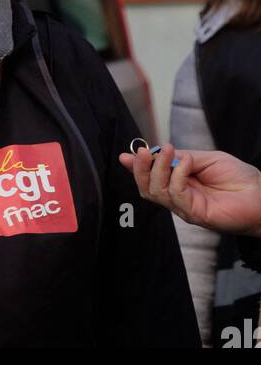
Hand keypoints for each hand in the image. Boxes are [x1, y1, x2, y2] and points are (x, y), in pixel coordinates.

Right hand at [119, 144, 260, 236]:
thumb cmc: (238, 178)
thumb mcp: (204, 159)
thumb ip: (181, 157)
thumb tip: (158, 150)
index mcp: (179, 183)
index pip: (151, 178)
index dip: (136, 167)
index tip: (125, 154)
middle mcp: (179, 198)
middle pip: (147, 188)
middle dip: (140, 169)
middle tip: (143, 151)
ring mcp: (186, 208)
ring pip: (156, 192)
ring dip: (158, 168)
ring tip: (169, 150)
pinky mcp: (196, 214)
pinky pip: (176, 195)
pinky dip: (177, 175)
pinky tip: (188, 163)